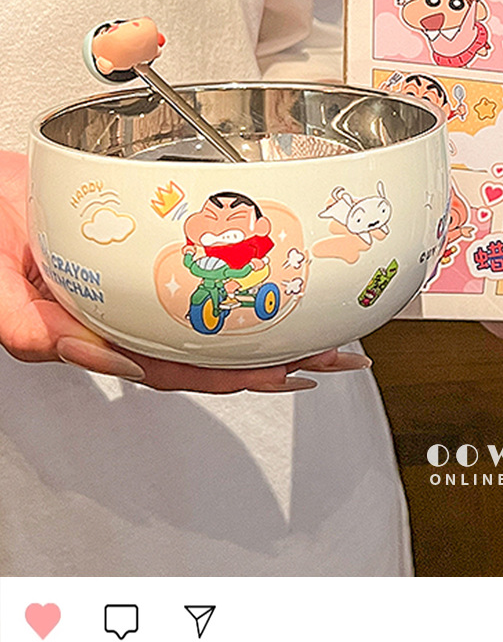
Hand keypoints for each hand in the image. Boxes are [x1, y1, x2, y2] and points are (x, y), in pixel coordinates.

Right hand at [0, 153, 369, 393]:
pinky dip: (237, 288)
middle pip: (207, 352)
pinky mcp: (140, 266)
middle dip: (273, 359)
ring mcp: (134, 296)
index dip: (230, 376)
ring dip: (266, 328)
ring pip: (209, 322)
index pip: (171, 367)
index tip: (283, 374)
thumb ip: (24, 326)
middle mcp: (121, 322)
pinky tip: (270, 286)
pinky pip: (196, 284)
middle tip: (333, 357)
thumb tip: (88, 356)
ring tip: (321, 330)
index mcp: (90, 335)